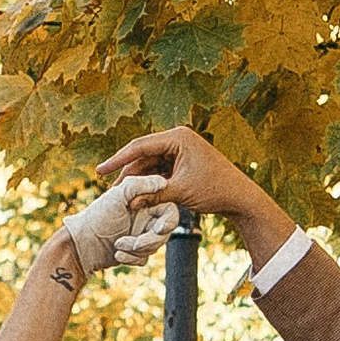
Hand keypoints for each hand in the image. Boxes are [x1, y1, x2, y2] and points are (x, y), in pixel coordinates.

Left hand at [61, 176, 181, 279]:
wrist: (80, 244)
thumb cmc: (98, 217)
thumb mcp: (118, 196)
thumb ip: (140, 185)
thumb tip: (163, 182)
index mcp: (145, 202)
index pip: (169, 211)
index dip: (168, 222)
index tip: (159, 229)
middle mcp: (145, 218)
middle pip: (164, 233)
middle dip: (149, 240)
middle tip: (135, 243)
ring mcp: (141, 235)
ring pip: (155, 247)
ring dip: (137, 249)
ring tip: (118, 245)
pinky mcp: (135, 252)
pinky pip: (144, 258)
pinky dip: (131, 258)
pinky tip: (117, 254)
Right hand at [100, 128, 294, 268]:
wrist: (240, 197)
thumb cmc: (214, 190)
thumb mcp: (180, 193)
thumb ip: (152, 196)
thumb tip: (128, 203)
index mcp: (178, 137)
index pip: (139, 146)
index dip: (117, 160)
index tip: (99, 171)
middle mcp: (178, 139)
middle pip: (143, 155)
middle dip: (127, 173)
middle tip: (109, 190)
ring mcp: (180, 150)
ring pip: (150, 165)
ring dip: (137, 180)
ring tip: (121, 197)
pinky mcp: (182, 162)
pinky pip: (159, 171)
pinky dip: (149, 183)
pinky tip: (137, 196)